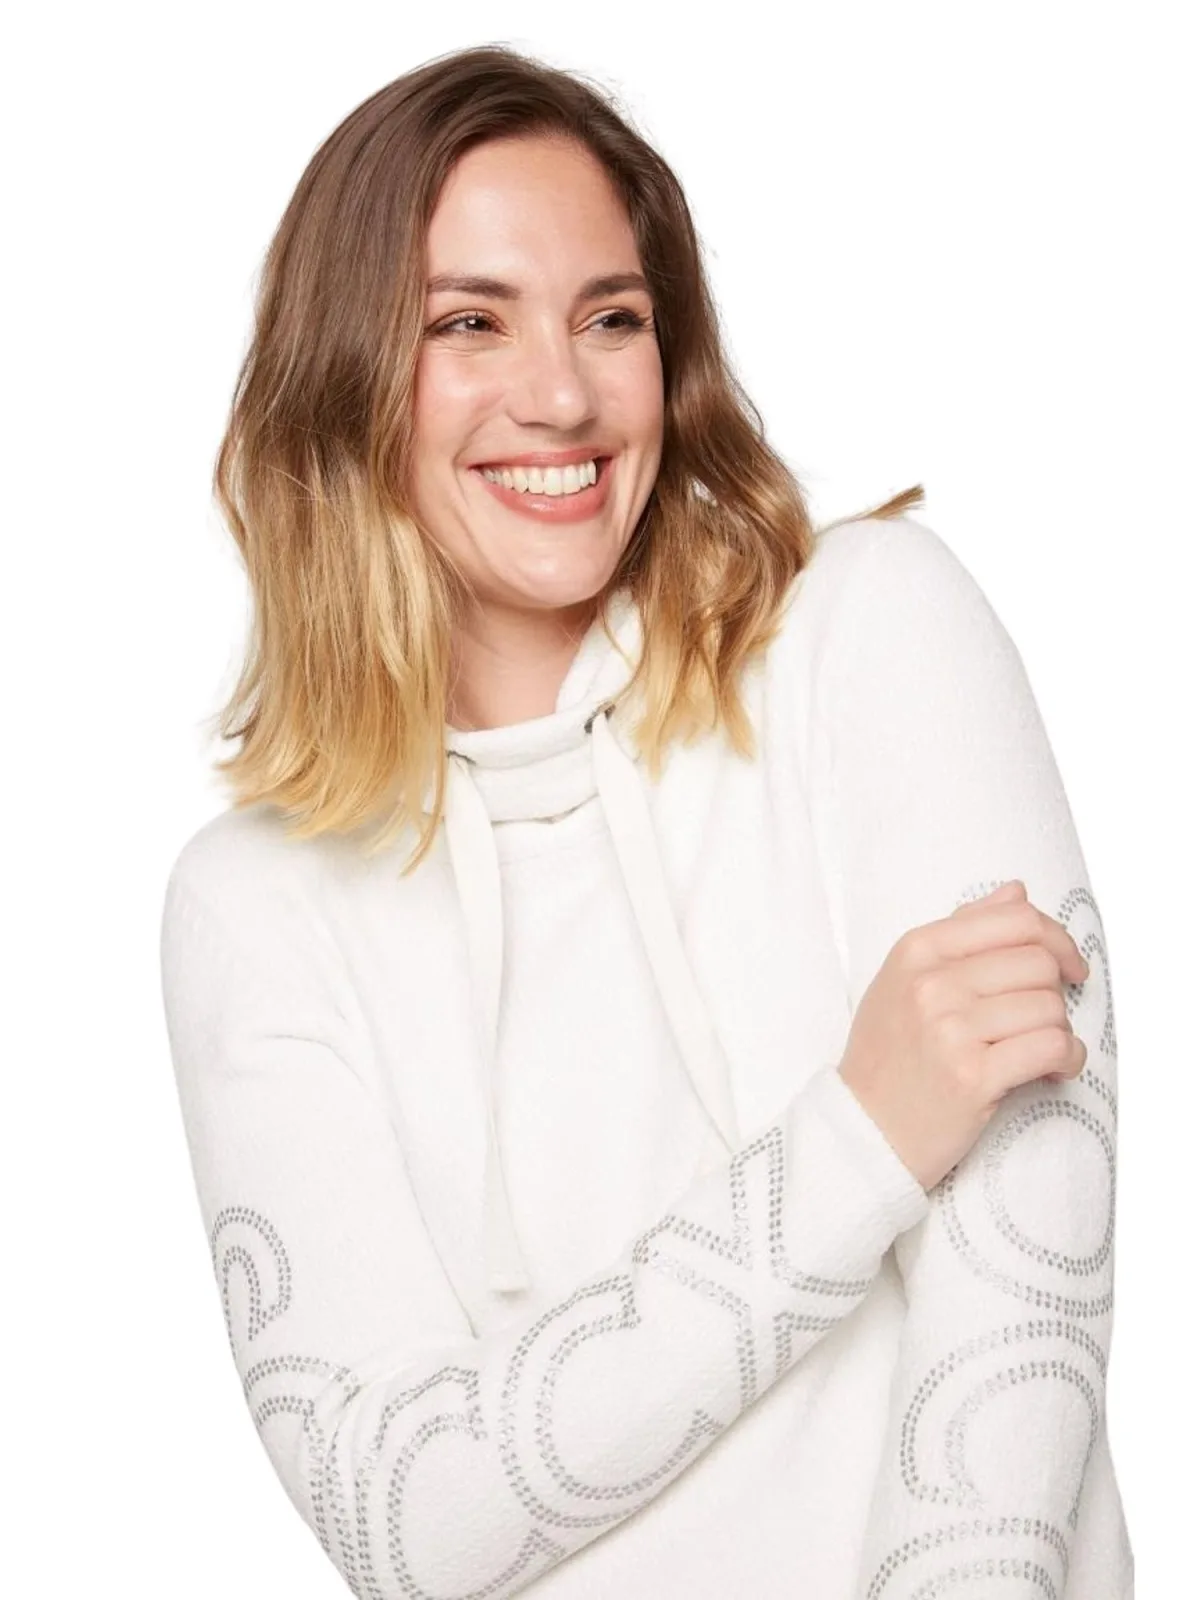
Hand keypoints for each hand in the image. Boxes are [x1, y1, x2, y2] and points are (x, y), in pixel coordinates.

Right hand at [837, 879, 1088, 1191]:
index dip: (1055, 938)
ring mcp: (950, 1030)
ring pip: (1049, 1005)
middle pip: (1038, 962)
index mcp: (917, 950)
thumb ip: (961, 931)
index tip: (1066, 965)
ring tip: (1039, 1049)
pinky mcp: (973, 1077)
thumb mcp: (906, 979)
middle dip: (1055, 991)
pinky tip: (1052, 1069)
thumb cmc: (890, 1055)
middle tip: (1040, 1019)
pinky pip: (1052, 1047)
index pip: (1013, 918)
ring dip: (1059, 1030)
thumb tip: (1015, 892)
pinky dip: (1067, 1059)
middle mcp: (931, 983)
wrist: (864, 1130)